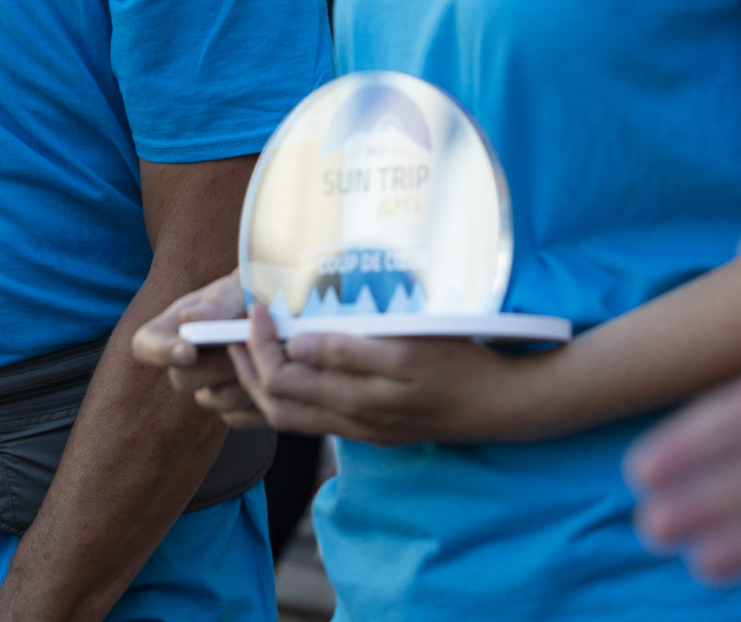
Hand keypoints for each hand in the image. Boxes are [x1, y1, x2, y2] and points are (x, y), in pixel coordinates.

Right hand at [130, 273, 265, 427]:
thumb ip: (220, 300)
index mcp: (176, 326)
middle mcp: (186, 361)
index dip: (160, 352)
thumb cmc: (259, 290)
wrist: (290, 311)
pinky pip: (239, 416)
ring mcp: (209, 387)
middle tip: (251, 347)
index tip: (189, 351)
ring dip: (244, 379)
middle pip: (182, 379)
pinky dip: (260, 399)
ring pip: (213, 400)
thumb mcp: (243, 285)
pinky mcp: (234, 407)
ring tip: (271, 355)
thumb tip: (188, 320)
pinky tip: (279, 377)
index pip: (146, 345)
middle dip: (218, 364)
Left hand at [228, 320, 553, 446]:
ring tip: (257, 350)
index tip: (257, 309)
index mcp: (356, 401)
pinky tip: (300, 370)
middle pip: (276, 408)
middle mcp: (353, 423)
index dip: (259, 346)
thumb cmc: (461, 365)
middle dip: (247, 371)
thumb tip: (296, 344)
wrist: (503, 405)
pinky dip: (294, 396)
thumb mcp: (407, 349)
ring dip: (266, 386)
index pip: (282, 381)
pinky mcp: (376, 429)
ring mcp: (364, 430)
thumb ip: (349, 351)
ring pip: (294, 419)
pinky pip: (317, 420)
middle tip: (238, 333)